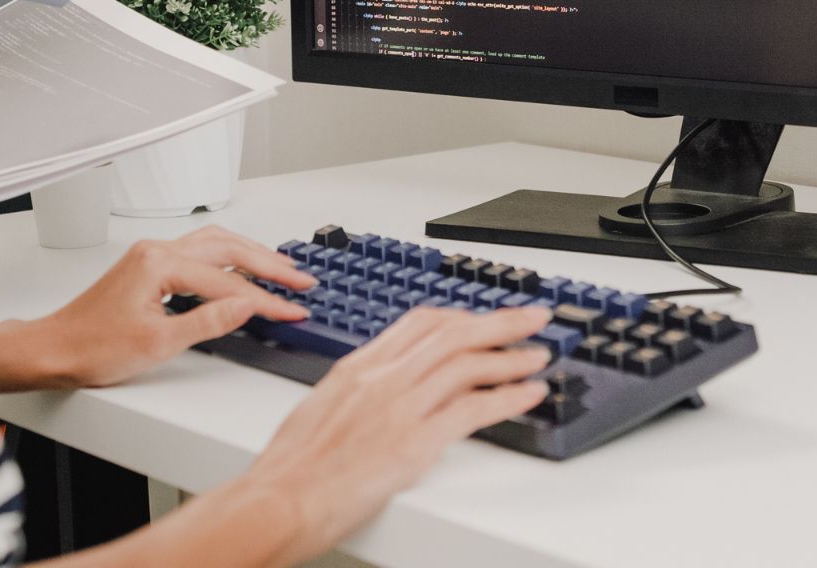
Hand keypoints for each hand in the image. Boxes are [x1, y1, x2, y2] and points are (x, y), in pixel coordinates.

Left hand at [32, 227, 315, 388]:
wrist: (53, 350)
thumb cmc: (92, 348)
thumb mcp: (158, 343)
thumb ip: (209, 321)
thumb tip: (248, 304)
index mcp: (159, 264)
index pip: (228, 281)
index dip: (266, 299)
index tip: (293, 309)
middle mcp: (157, 250)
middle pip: (227, 249)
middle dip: (269, 264)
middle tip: (302, 280)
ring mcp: (152, 255)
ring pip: (214, 244)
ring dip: (251, 254)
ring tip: (281, 269)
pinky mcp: (149, 266)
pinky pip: (199, 252)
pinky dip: (228, 258)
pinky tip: (241, 268)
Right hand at [240, 305, 552, 561]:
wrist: (276, 501)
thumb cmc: (290, 468)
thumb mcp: (320, 409)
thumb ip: (354, 392)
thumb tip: (375, 390)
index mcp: (357, 368)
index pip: (419, 323)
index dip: (461, 315)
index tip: (484, 316)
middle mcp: (381, 379)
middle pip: (453, 333)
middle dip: (500, 322)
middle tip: (532, 317)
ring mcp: (398, 408)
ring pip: (468, 365)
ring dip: (512, 357)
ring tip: (540, 355)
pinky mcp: (413, 444)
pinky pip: (472, 410)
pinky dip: (508, 398)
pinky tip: (529, 394)